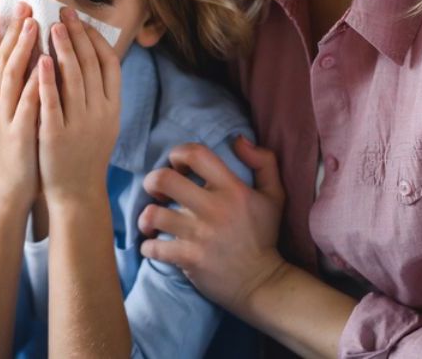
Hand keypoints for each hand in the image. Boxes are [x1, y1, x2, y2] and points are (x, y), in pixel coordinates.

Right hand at [0, 3, 41, 203]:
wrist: (8, 183)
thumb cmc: (12, 141)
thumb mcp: (4, 109)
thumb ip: (8, 83)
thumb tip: (16, 53)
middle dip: (10, 30)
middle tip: (22, 5)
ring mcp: (3, 116)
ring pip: (10, 76)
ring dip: (21, 49)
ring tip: (32, 26)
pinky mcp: (18, 132)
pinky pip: (26, 104)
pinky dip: (33, 83)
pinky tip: (43, 67)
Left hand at [36, 7, 120, 205]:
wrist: (76, 192)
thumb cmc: (85, 152)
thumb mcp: (102, 121)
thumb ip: (99, 92)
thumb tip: (92, 56)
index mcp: (112, 107)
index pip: (109, 63)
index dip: (95, 38)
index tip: (81, 19)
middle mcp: (100, 112)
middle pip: (90, 65)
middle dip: (77, 35)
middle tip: (63, 12)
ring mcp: (79, 124)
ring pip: (73, 78)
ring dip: (63, 48)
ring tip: (52, 25)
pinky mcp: (56, 135)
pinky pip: (53, 102)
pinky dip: (48, 79)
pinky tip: (40, 59)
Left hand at [137, 136, 287, 314]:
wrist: (263, 282)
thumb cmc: (264, 236)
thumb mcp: (274, 195)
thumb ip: (264, 162)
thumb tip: (239, 139)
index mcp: (232, 189)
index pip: (197, 154)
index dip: (179, 153)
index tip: (178, 165)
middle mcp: (214, 208)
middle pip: (165, 180)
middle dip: (152, 182)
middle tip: (157, 192)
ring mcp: (199, 234)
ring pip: (153, 214)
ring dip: (146, 217)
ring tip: (151, 221)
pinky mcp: (189, 259)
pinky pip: (154, 247)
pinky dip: (148, 246)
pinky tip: (154, 245)